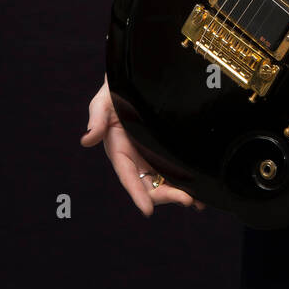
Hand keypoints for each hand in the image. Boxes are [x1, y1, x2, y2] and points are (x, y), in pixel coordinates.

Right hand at [81, 75, 205, 216]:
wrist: (139, 77)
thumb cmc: (117, 90)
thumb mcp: (103, 101)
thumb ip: (97, 119)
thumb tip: (86, 140)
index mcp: (119, 152)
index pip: (128, 177)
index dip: (138, 195)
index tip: (147, 211)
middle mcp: (136, 159)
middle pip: (150, 185)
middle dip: (166, 196)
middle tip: (187, 200)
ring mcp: (153, 156)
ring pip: (165, 182)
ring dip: (180, 194)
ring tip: (199, 203)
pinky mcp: (167, 151)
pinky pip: (176, 170)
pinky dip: (187, 182)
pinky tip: (202, 190)